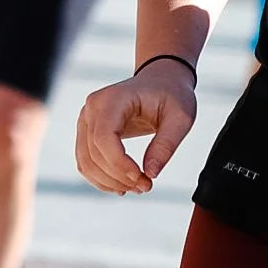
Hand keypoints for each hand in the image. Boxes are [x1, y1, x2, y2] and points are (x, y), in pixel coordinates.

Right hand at [76, 58, 197, 194]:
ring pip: (86, 162)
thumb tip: (150, 174)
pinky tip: (122, 185)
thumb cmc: (172, 94)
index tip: (143, 179)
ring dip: (110, 182)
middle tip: (147, 186)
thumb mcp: (181, 117)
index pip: (104, 137)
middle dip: (119, 176)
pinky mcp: (87, 132)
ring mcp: (86, 120)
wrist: (161, 80)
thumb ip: (166, 144)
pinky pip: (86, 162)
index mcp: (113, 98)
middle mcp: (93, 107)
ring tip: (138, 187)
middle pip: (94, 153)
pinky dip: (102, 178)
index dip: (119, 163)